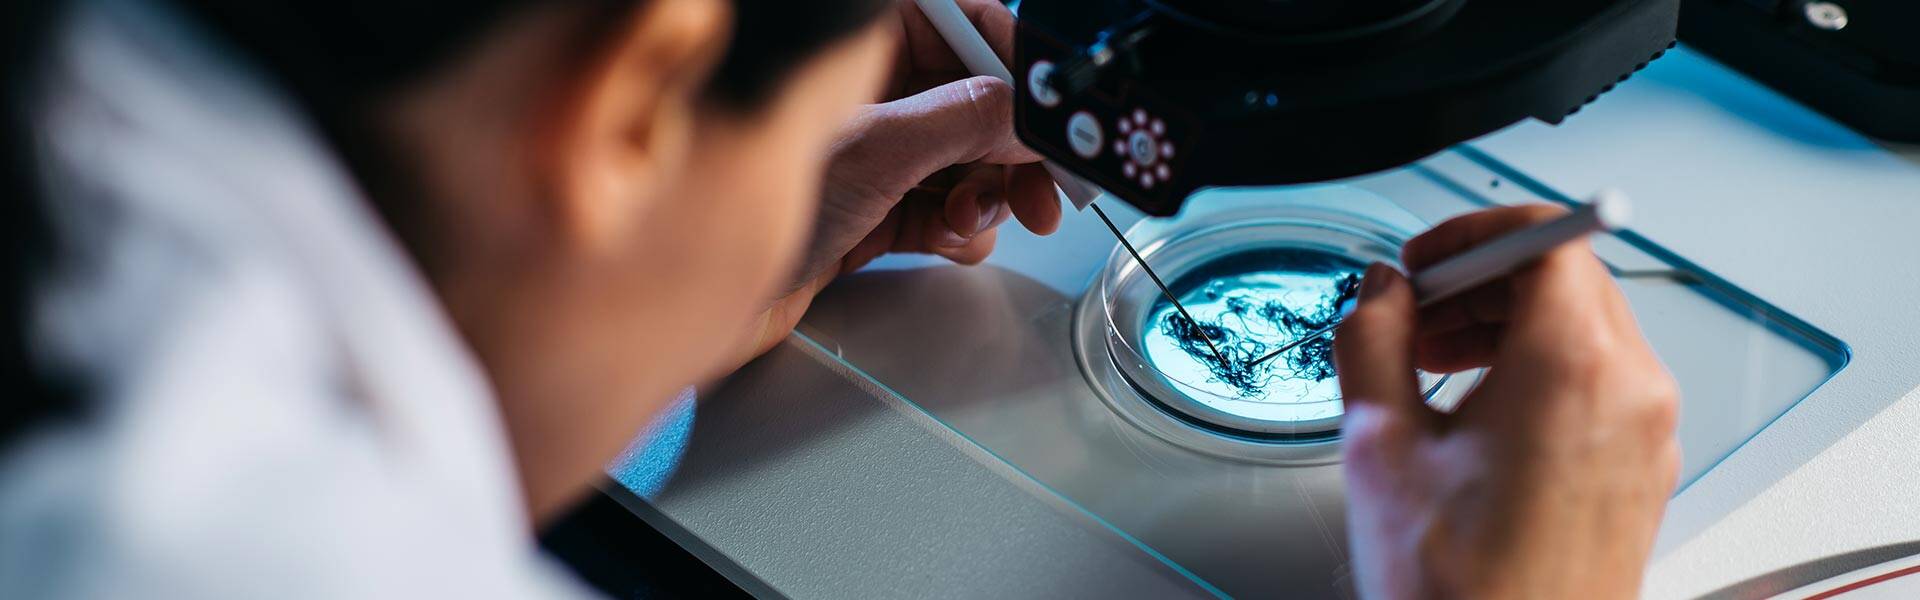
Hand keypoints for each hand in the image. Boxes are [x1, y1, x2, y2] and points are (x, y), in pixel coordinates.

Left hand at [731, 0, 1062, 362]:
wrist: (681, 303)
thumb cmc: (733, 206)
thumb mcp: (873, 152)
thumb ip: (964, 121)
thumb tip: (1030, 111)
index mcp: (856, 38)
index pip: (966, 22)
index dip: (1017, 64)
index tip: (1054, 110)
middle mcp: (864, 84)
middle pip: (977, 97)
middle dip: (1011, 146)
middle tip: (1041, 190)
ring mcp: (868, 146)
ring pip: (967, 157)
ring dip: (986, 194)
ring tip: (971, 220)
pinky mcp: (869, 204)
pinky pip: (942, 204)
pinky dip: (956, 226)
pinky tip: (945, 241)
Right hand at [1334, 205, 1680, 598]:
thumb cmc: (1462, 589)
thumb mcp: (1380, 445)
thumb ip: (1374, 339)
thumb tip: (1382, 293)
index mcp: (1574, 370)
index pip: (1545, 238)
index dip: (1473, 234)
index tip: (1425, 259)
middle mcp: (1632, 392)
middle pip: (1566, 279)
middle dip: (1479, 284)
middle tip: (1412, 314)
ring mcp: (1648, 433)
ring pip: (1583, 328)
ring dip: (1505, 326)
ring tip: (1432, 365)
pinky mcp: (1643, 468)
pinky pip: (1597, 381)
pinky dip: (1536, 370)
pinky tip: (1472, 412)